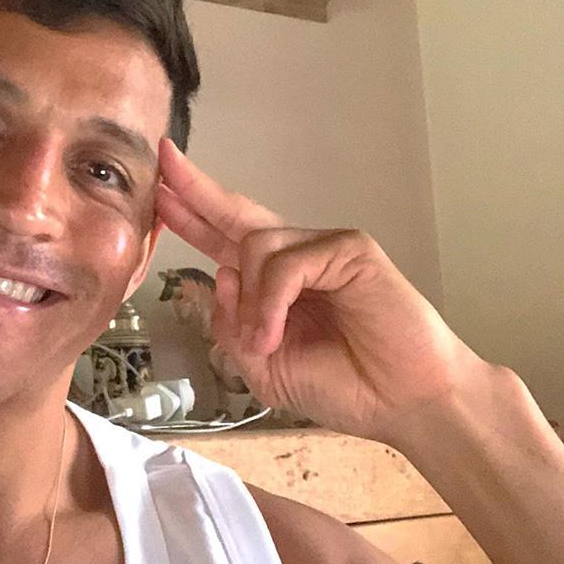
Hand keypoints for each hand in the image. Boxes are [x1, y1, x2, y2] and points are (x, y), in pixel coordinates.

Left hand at [155, 140, 489, 442]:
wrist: (403, 404)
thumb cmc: (344, 386)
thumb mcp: (262, 367)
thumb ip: (232, 326)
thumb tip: (219, 274)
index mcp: (273, 284)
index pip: (224, 238)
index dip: (191, 214)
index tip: (160, 190)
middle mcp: (296, 257)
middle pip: (236, 214)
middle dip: (196, 190)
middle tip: (165, 159)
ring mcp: (325, 248)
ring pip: (255, 246)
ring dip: (249, 301)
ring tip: (265, 343)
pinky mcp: (350, 249)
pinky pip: (287, 263)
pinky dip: (272, 300)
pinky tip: (276, 333)